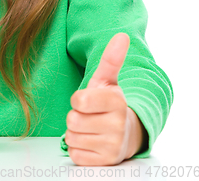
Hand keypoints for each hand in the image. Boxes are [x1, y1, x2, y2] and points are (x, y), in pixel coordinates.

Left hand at [64, 33, 145, 165]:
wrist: (126, 134)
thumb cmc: (109, 104)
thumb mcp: (108, 81)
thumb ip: (111, 59)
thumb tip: (121, 36)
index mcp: (117, 102)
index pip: (78, 101)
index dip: (78, 100)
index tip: (88, 100)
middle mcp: (117, 125)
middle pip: (72, 120)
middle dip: (76, 117)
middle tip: (89, 116)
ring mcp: (112, 146)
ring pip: (71, 137)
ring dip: (76, 132)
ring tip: (90, 128)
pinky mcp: (104, 162)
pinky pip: (75, 154)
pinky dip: (78, 148)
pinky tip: (90, 141)